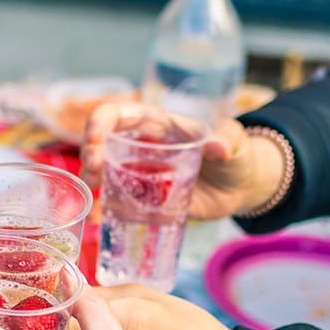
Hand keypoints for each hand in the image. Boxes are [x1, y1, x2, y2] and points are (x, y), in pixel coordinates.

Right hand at [81, 103, 284, 218]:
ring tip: (92, 191)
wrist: (240, 188)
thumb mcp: (235, 142)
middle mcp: (141, 147)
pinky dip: (105, 207)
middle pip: (102, 142)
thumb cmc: (236, 155)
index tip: (95, 137)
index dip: (101, 121)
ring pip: (104, 172)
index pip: (119, 114)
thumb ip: (227, 140)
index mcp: (158, 125)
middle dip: (90, 153)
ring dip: (91, 179)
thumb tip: (218, 147)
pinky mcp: (144, 200)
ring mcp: (139, 174)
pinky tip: (99, 214)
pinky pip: (118, 201)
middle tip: (92, 172)